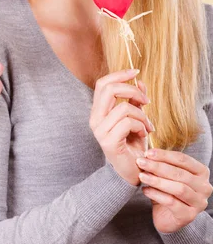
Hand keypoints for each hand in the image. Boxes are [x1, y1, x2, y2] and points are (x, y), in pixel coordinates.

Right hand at [89, 69, 153, 185]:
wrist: (131, 172)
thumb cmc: (133, 145)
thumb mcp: (137, 119)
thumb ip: (136, 101)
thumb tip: (140, 82)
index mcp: (98, 111)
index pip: (102, 84)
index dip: (119, 74)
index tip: (135, 71)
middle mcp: (95, 119)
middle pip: (109, 89)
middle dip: (132, 90)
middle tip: (146, 101)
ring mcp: (100, 130)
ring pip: (123, 107)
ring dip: (142, 115)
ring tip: (147, 125)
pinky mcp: (108, 141)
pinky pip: (127, 122)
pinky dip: (141, 125)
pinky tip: (144, 133)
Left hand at [137, 149, 212, 232]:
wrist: (168, 216)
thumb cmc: (168, 191)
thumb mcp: (167, 175)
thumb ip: (162, 165)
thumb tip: (147, 155)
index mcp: (202, 172)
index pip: (183, 159)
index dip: (164, 155)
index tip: (147, 153)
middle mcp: (204, 187)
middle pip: (180, 173)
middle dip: (158, 166)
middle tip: (141, 162)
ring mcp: (199, 203)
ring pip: (178, 188)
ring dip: (157, 180)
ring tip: (142, 176)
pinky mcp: (189, 215)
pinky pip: (172, 202)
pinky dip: (156, 194)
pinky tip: (145, 190)